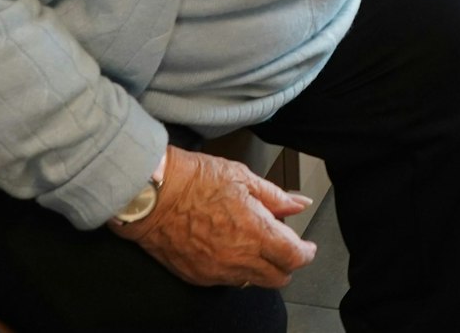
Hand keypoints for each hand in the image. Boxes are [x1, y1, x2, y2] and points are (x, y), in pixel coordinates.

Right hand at [112, 147, 316, 288]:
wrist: (152, 195)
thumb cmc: (194, 180)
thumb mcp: (243, 177)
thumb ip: (275, 196)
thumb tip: (298, 204)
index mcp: (255, 232)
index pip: (294, 257)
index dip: (306, 253)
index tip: (307, 246)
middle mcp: (238, 258)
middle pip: (277, 277)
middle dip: (286, 263)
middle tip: (284, 246)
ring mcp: (217, 271)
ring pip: (253, 281)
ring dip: (261, 268)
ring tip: (254, 243)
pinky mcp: (197, 276)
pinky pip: (227, 281)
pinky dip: (236, 270)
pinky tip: (231, 249)